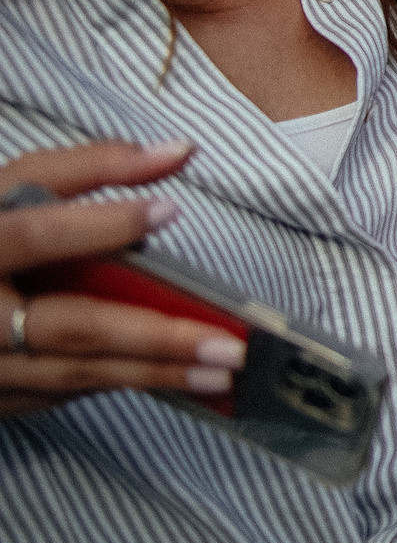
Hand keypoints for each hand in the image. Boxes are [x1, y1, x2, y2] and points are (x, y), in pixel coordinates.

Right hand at [1, 140, 246, 419]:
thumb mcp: (11, 191)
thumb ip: (90, 167)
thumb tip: (180, 151)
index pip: (34, 236)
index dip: (99, 224)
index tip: (169, 211)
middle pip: (71, 325)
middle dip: (155, 335)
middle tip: (229, 343)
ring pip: (74, 371)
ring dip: (154, 374)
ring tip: (223, 370)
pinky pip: (61, 392)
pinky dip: (117, 382)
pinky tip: (175, 379)